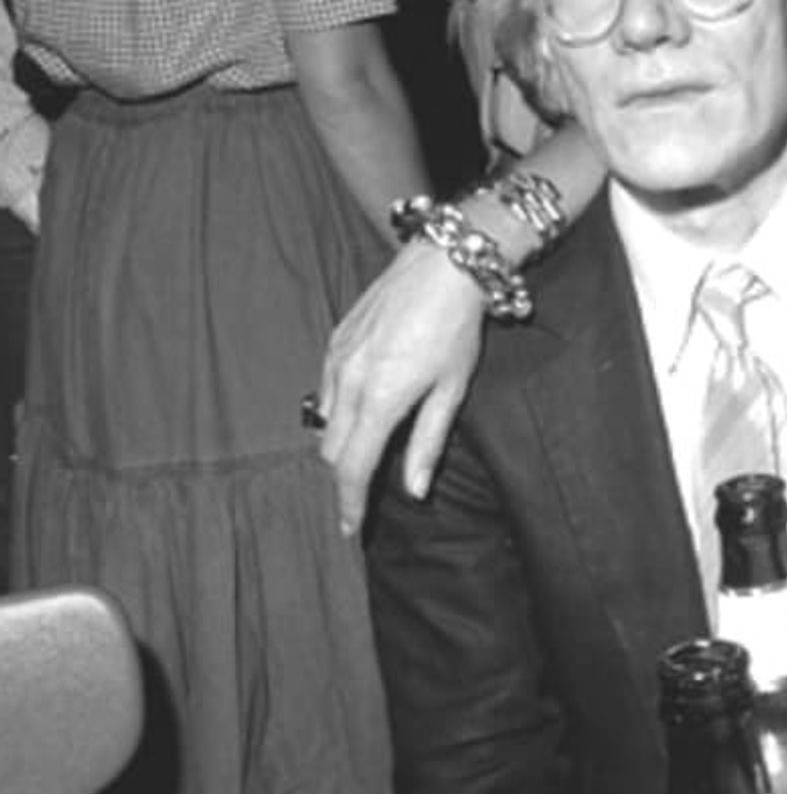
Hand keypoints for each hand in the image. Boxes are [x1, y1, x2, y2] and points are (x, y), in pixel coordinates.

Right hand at [317, 239, 485, 535]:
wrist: (443, 264)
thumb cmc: (457, 327)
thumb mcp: (452, 389)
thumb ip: (428, 443)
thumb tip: (413, 491)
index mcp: (380, 399)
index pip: (352, 468)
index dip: (349, 503)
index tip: (349, 529)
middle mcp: (348, 381)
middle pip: (331, 451)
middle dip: (345, 475)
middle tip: (367, 489)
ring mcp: (336, 358)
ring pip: (323, 420)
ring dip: (340, 442)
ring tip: (369, 447)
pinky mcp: (334, 340)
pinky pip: (326, 389)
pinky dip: (339, 408)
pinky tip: (366, 404)